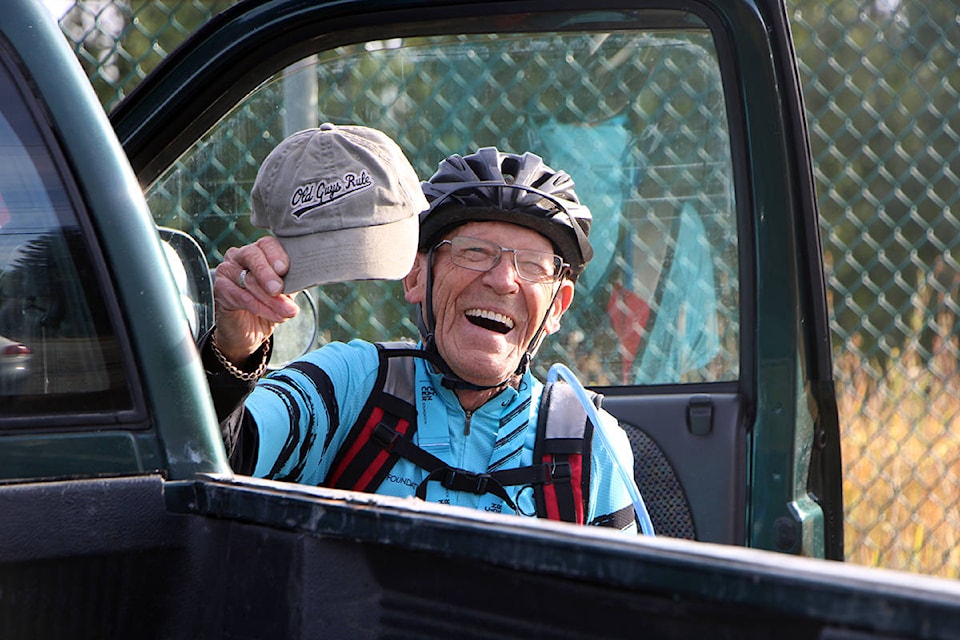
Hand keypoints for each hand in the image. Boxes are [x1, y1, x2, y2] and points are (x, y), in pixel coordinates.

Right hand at [213, 236, 299, 362]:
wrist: (248, 330)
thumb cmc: (269, 305)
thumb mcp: (286, 293)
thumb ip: (292, 283)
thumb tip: (304, 279)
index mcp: (261, 251)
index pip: (267, 244)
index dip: (276, 255)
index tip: (284, 269)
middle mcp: (241, 255)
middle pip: (253, 256)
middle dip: (268, 275)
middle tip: (279, 291)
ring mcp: (227, 270)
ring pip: (248, 279)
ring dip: (270, 299)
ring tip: (286, 311)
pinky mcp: (220, 288)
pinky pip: (240, 296)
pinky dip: (259, 307)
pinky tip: (273, 316)